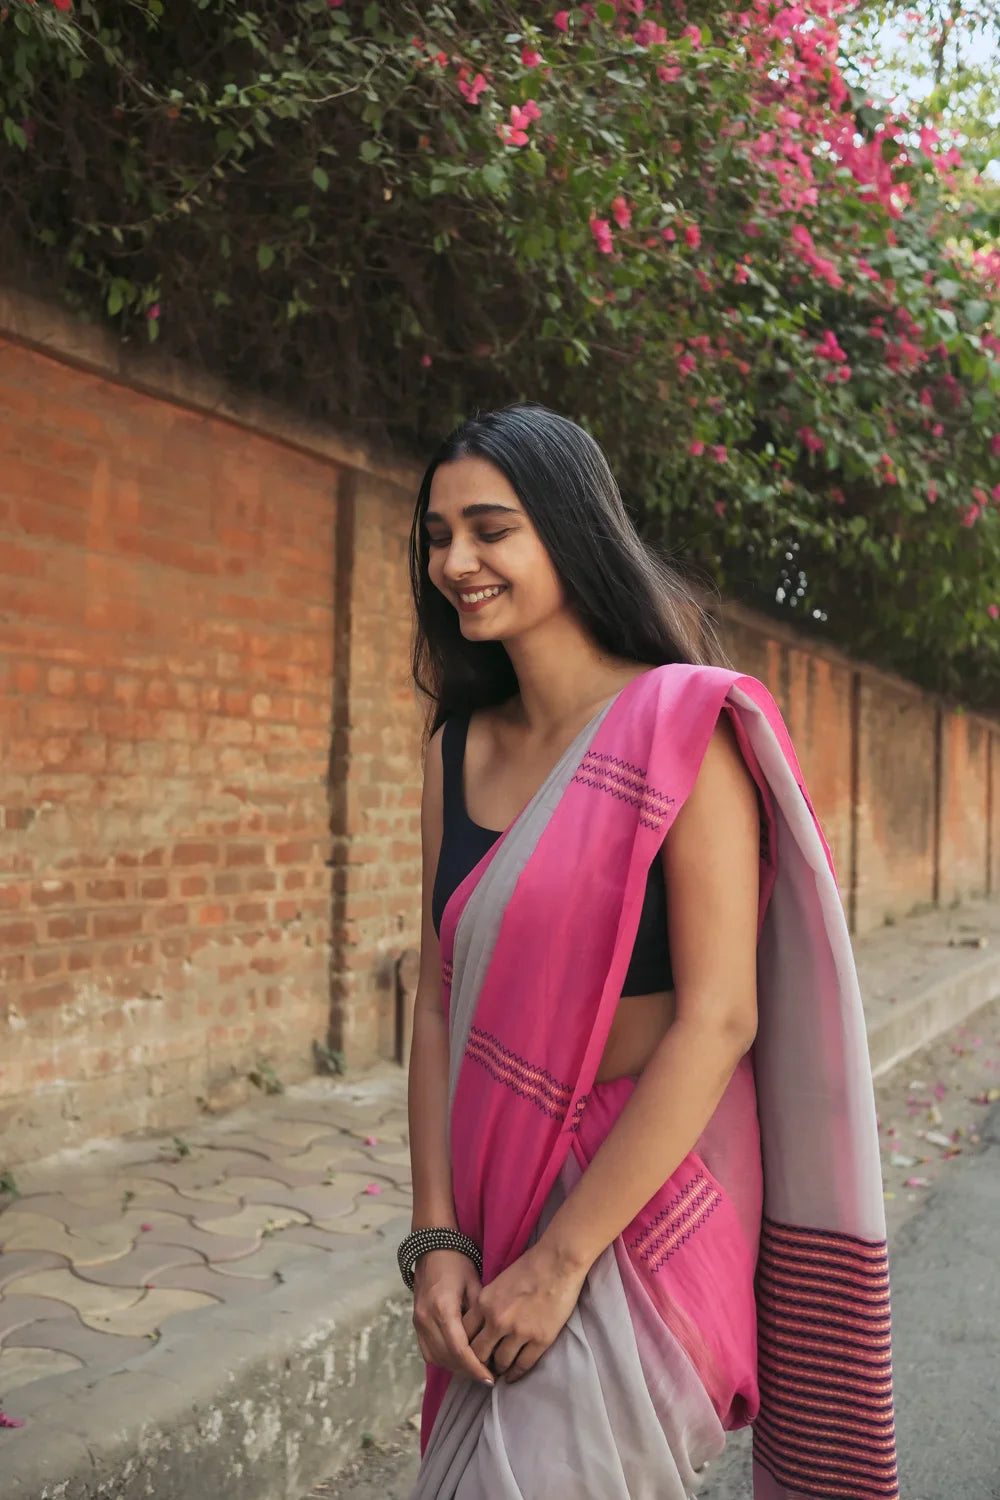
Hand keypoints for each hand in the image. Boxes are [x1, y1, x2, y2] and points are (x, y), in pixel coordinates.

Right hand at [412, 1250, 494, 1385]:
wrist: (432, 1247)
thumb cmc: (458, 1263)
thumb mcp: (475, 1285)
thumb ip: (480, 1315)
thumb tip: (492, 1342)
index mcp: (443, 1309)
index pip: (459, 1350)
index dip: (475, 1367)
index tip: (490, 1378)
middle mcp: (426, 1319)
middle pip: (447, 1358)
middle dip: (468, 1372)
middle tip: (488, 1378)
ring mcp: (418, 1322)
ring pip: (436, 1358)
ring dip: (456, 1368)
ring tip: (476, 1371)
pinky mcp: (416, 1322)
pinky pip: (428, 1351)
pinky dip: (444, 1360)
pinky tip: (459, 1361)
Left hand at [461, 1241, 588, 1382]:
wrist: (558, 1261)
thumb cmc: (530, 1266)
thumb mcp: (498, 1282)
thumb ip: (487, 1304)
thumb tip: (482, 1326)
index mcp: (484, 1303)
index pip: (464, 1334)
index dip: (465, 1348)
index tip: (469, 1354)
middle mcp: (497, 1320)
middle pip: (478, 1353)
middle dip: (479, 1363)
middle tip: (482, 1369)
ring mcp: (519, 1331)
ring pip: (501, 1362)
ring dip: (499, 1369)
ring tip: (499, 1372)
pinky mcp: (540, 1339)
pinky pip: (523, 1365)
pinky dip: (516, 1374)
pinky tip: (513, 1376)